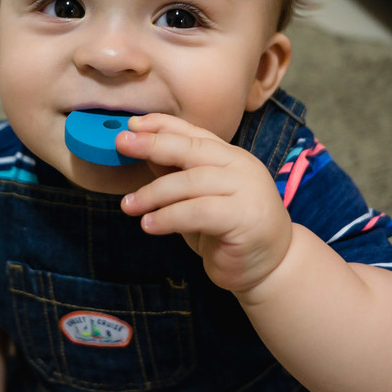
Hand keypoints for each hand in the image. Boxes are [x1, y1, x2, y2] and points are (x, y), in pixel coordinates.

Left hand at [118, 114, 293, 293]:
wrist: (270, 267)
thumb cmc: (229, 231)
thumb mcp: (197, 199)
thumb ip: (178, 175)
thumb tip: (145, 152)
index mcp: (230, 157)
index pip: (194, 132)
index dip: (162, 125)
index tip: (131, 125)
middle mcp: (241, 166)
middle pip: (192, 148)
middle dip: (154, 144)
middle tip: (122, 145)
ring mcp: (247, 190)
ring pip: (192, 181)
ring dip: (155, 192)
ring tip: (128, 205)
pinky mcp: (244, 217)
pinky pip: (199, 212)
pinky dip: (170, 217)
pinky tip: (150, 224)